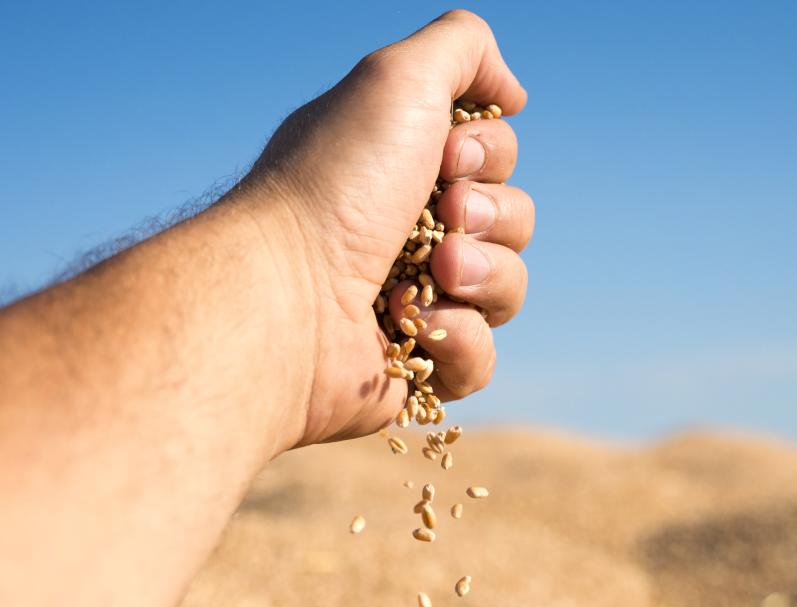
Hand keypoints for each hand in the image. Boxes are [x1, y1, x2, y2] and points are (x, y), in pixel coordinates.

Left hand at [231, 10, 532, 446]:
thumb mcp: (396, 78)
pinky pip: (480, 361)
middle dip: (489, 216)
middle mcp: (406, 232)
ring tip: (427, 277)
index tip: (445, 157)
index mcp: (399, 167)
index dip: (487, 156)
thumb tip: (512, 92)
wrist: (283, 296)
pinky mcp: (412, 370)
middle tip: (440, 217)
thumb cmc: (332, 186)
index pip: (495, 159)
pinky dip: (458, 341)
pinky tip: (411, 328)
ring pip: (507, 290)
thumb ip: (464, 47)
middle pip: (513, 221)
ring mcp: (412, 303)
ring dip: (480, 277)